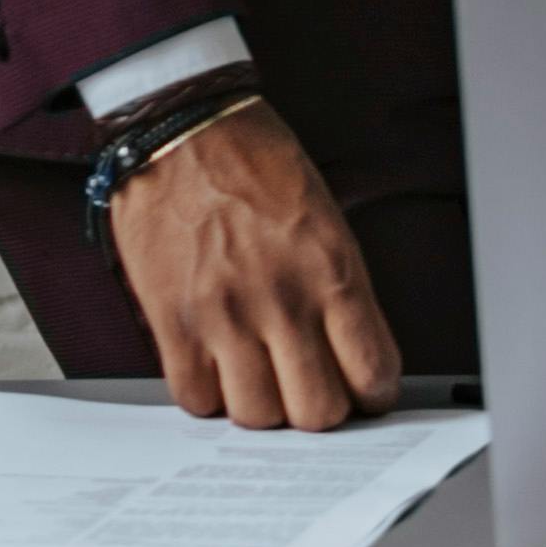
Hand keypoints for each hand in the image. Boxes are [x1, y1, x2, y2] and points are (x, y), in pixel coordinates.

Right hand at [109, 107, 402, 432]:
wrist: (183, 129)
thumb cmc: (257, 164)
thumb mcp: (326, 220)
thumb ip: (340, 290)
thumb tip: (351, 355)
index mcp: (332, 271)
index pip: (372, 372)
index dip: (373, 395)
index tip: (364, 392)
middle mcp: (283, 301)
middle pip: (316, 413)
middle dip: (319, 411)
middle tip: (309, 390)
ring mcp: (225, 317)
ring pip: (256, 416)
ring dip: (263, 407)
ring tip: (261, 381)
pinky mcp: (172, 323)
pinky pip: (195, 399)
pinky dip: (209, 396)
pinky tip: (217, 371)